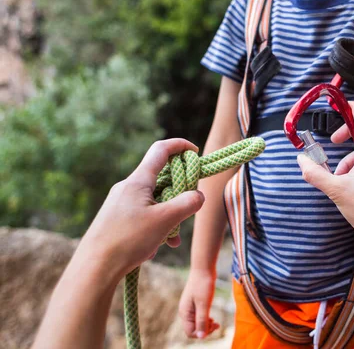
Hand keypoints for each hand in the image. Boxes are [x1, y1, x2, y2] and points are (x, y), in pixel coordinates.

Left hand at [77, 139, 205, 278]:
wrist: (94, 267)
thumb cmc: (128, 240)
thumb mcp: (165, 220)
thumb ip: (187, 203)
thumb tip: (199, 195)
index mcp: (138, 181)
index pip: (161, 150)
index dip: (180, 146)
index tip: (195, 152)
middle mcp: (128, 187)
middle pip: (162, 179)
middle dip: (179, 194)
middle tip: (189, 210)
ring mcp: (121, 203)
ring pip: (155, 201)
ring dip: (169, 216)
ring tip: (172, 240)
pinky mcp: (117, 218)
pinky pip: (144, 215)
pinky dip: (156, 226)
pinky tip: (154, 248)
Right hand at [179, 269, 220, 338]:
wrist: (204, 268)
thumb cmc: (203, 284)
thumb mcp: (204, 304)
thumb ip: (202, 320)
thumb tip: (201, 337)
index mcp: (185, 313)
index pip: (190, 332)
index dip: (202, 333)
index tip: (213, 325)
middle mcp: (185, 312)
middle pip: (193, 329)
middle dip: (205, 330)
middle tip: (217, 324)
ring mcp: (190, 308)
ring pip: (196, 324)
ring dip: (206, 326)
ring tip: (216, 322)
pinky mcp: (195, 304)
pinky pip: (199, 317)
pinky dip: (206, 320)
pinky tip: (212, 318)